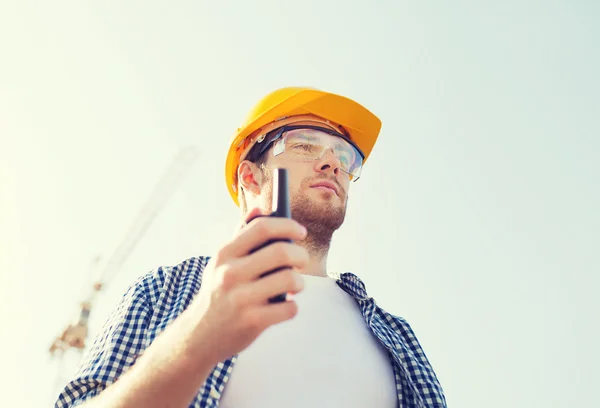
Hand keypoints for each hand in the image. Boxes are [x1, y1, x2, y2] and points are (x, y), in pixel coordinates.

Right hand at [180, 208, 307, 365]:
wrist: (199, 336)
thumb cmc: (217, 293)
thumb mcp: (220, 263)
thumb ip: (240, 235)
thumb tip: (258, 208)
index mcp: (225, 254)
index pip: (262, 227)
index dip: (287, 226)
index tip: (300, 232)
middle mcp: (231, 273)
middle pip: (282, 251)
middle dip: (301, 255)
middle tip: (302, 261)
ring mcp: (242, 298)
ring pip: (290, 279)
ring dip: (299, 282)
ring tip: (293, 285)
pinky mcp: (253, 321)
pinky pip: (290, 308)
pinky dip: (292, 306)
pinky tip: (283, 306)